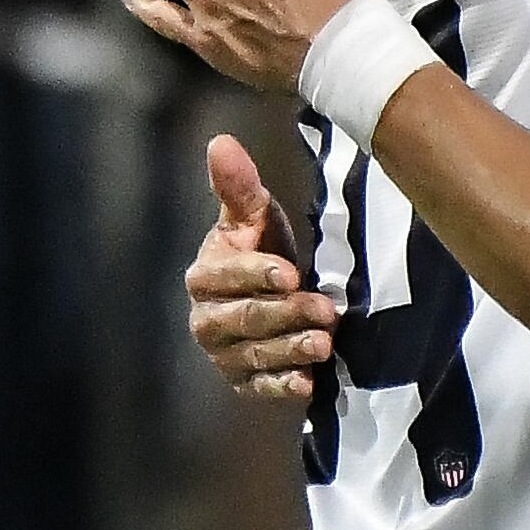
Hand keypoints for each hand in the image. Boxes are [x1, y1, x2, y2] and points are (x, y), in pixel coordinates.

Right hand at [189, 135, 336, 404]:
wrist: (273, 296)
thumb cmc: (262, 248)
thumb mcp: (254, 214)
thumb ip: (238, 184)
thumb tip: (220, 141)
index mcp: (204, 276)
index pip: (225, 276)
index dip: (256, 274)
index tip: (290, 272)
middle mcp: (206, 318)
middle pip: (243, 319)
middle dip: (284, 314)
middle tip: (325, 309)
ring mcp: (223, 353)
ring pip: (255, 354)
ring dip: (290, 349)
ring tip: (325, 342)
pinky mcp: (242, 380)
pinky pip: (259, 387)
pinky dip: (281, 386)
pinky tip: (306, 382)